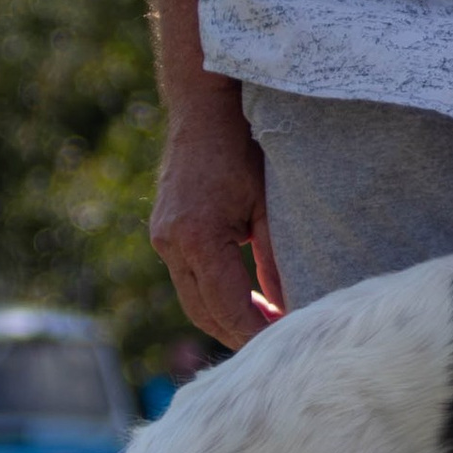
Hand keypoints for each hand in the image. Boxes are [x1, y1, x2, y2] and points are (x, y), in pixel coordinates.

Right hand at [150, 78, 284, 347]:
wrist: (201, 107)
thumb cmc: (241, 146)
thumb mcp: (267, 204)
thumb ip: (276, 260)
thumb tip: (290, 306)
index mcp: (197, 239)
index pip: (228, 308)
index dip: (256, 334)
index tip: (285, 344)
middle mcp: (172, 243)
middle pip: (204, 313)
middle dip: (239, 334)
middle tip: (279, 343)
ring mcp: (162, 239)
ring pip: (193, 301)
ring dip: (226, 318)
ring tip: (266, 324)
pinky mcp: (163, 232)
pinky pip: (187, 279)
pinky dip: (214, 295)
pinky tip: (246, 297)